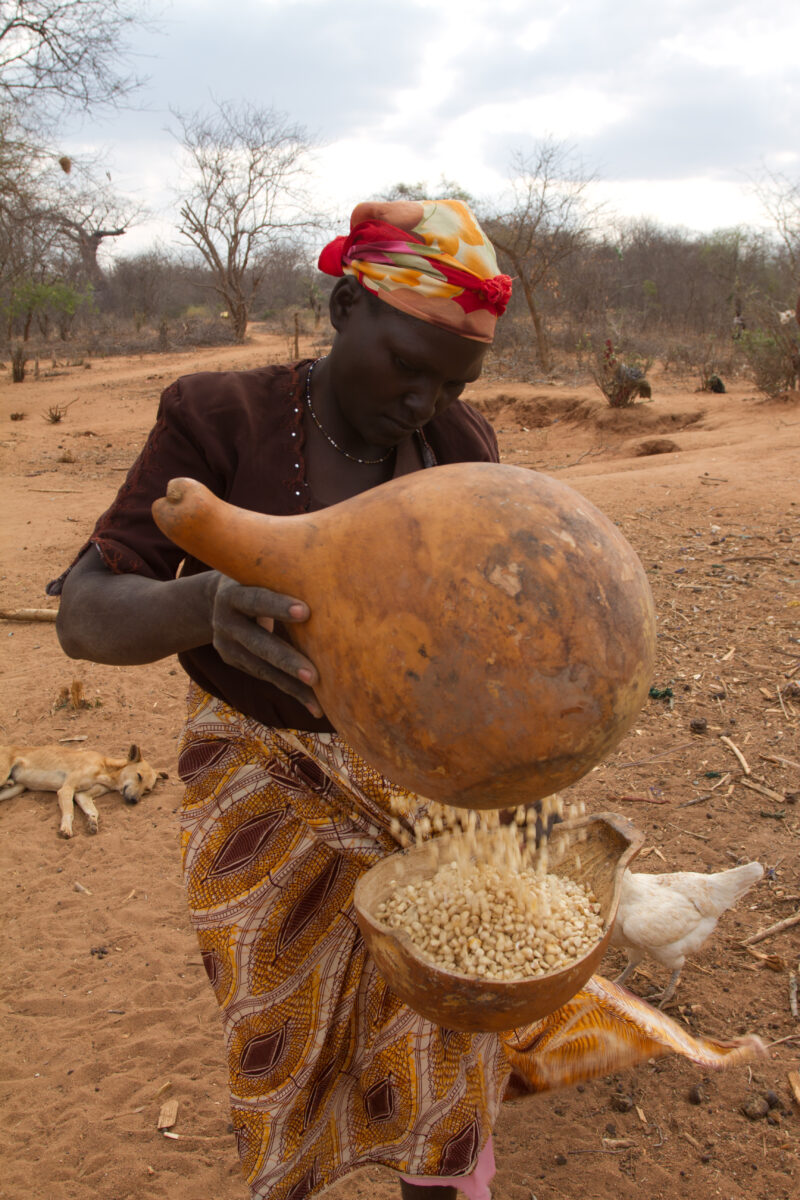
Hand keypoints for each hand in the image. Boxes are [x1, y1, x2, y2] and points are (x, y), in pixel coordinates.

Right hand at [209, 574, 322, 716]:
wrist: (217, 596)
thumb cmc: (257, 575)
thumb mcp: (260, 569)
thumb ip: (283, 570)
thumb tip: (333, 560)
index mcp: (232, 592)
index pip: (256, 599)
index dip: (278, 606)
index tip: (306, 612)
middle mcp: (225, 620)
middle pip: (259, 643)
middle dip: (287, 660)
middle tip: (314, 676)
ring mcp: (226, 644)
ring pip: (263, 668)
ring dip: (292, 685)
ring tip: (319, 701)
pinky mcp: (234, 661)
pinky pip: (266, 677)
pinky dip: (292, 691)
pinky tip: (315, 706)